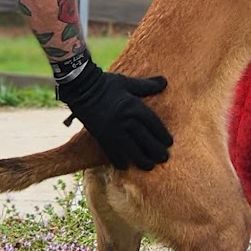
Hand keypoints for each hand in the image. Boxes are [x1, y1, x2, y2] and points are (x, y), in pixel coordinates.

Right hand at [56, 56, 172, 169]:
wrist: (81, 87)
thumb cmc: (106, 83)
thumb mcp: (127, 83)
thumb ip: (146, 85)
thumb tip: (165, 82)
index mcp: (133, 106)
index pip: (152, 123)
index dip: (162, 134)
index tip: (169, 143)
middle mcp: (124, 119)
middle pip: (143, 138)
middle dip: (154, 150)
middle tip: (164, 158)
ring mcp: (111, 129)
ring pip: (130, 148)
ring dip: (140, 159)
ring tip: (149, 166)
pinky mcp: (100, 135)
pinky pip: (111, 151)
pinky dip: (118, 160)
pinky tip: (125, 167)